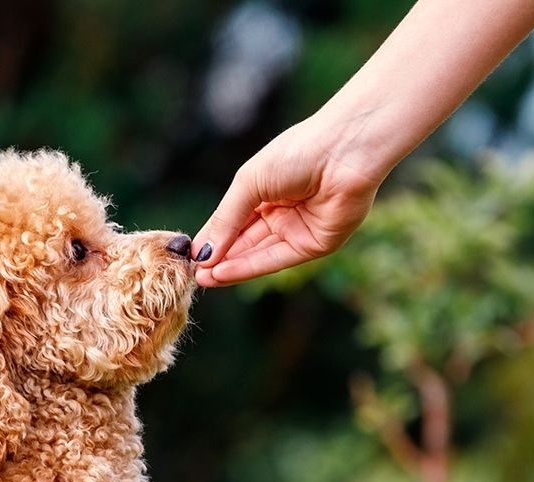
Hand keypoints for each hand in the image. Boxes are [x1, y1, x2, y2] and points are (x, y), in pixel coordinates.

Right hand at [193, 116, 381, 286]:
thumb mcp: (249, 184)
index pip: (233, 221)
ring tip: (202, 278)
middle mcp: (281, 212)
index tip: (189, 256)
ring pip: (258, 254)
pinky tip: (224, 273)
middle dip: (218, 258)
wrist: (344, 150)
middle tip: (191, 273)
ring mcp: (298, 230)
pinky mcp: (315, 245)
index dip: (212, 239)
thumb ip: (226, 220)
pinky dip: (249, 268)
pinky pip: (277, 259)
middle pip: (244, 242)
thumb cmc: (296, 153)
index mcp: (266, 191)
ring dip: (230, 267)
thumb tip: (202, 252)